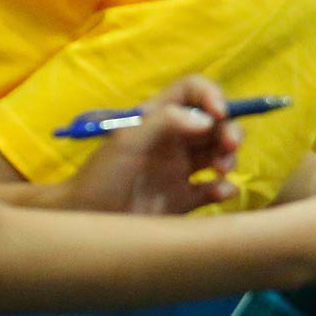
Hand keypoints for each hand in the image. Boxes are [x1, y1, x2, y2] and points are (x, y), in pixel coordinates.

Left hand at [66, 76, 242, 213]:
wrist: (85, 222)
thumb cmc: (99, 176)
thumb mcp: (127, 141)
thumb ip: (165, 122)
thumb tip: (208, 121)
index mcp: (158, 120)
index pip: (192, 92)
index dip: (211, 95)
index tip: (220, 113)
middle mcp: (174, 141)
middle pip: (216, 124)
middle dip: (230, 130)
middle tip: (230, 146)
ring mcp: (181, 170)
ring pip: (220, 155)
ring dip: (229, 158)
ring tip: (220, 171)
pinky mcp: (185, 199)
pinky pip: (215, 189)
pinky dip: (225, 189)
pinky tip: (220, 192)